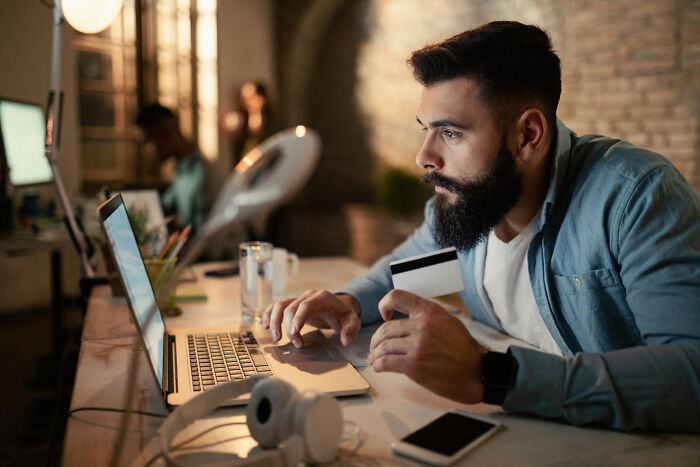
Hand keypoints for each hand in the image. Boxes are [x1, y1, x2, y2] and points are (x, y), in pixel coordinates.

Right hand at [262, 290, 360, 347]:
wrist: (341, 306)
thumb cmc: (345, 314)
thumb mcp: (353, 321)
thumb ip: (350, 330)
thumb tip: (346, 340)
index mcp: (322, 297)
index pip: (306, 305)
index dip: (298, 318)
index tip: (294, 333)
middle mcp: (308, 296)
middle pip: (291, 308)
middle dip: (289, 327)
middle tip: (296, 344)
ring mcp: (299, 299)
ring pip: (280, 305)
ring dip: (274, 321)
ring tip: (276, 338)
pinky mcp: (293, 304)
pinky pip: (276, 306)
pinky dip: (269, 315)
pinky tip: (265, 326)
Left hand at [367, 289, 487, 403]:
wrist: (477, 373)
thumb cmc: (464, 350)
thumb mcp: (448, 322)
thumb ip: (427, 317)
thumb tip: (406, 318)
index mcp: (430, 311)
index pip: (397, 297)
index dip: (384, 305)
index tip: (384, 315)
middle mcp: (422, 325)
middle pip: (386, 328)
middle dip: (376, 339)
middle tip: (375, 347)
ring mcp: (418, 345)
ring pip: (384, 346)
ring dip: (375, 354)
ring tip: (374, 358)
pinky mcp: (414, 364)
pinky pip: (386, 362)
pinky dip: (378, 365)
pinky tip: (379, 367)